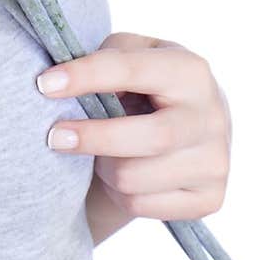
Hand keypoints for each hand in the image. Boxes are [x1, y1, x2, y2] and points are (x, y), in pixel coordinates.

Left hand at [37, 30, 231, 221]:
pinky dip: (119, 193)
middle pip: (147, 138)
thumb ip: (105, 60)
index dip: (84, 76)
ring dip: (102, 167)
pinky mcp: (210, 198)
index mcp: (190, 70)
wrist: (186, 124)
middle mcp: (212, 116)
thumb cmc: (146, 82)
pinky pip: (142, 206)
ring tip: (98, 153)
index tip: (44, 85)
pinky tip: (122, 172)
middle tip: (53, 136)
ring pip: (135, 178)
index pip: (130, 70)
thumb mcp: (130, 54)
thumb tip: (67, 85)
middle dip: (92, 137)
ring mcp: (216, 161)